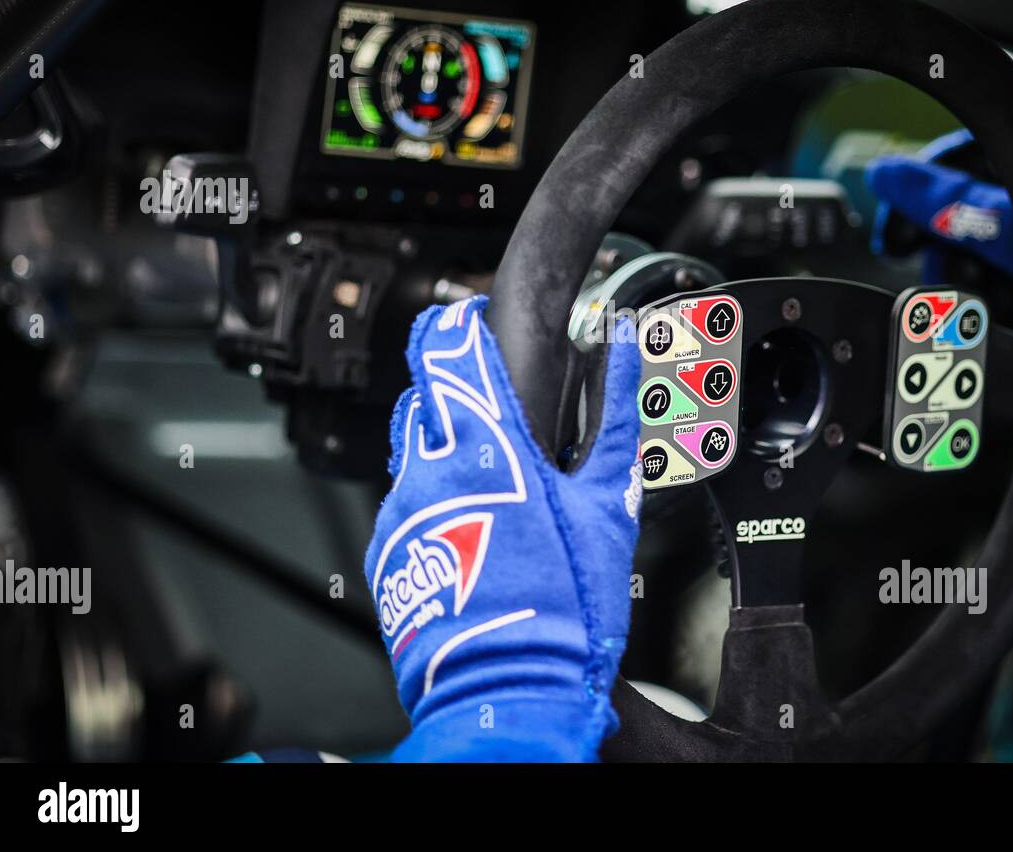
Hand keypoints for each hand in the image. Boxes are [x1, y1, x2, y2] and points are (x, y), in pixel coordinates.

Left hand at [365, 296, 642, 760]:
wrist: (510, 690)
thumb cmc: (564, 605)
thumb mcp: (608, 501)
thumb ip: (614, 411)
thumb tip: (625, 344)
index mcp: (487, 443)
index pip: (451, 344)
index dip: (461, 321)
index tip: (477, 322)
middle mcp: (429, 467)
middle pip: (425, 389)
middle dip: (458, 383)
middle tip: (501, 407)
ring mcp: (401, 509)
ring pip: (412, 444)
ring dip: (446, 441)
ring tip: (496, 478)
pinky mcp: (388, 549)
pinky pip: (404, 497)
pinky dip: (434, 494)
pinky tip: (474, 525)